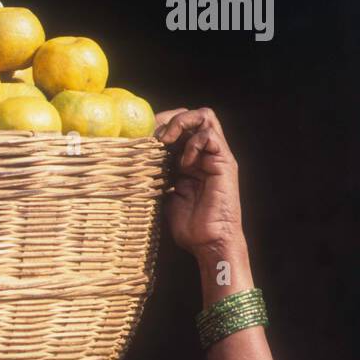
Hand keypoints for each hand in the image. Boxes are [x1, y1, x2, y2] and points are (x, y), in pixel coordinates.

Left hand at [154, 107, 244, 258]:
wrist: (210, 243)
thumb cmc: (190, 227)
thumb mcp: (165, 198)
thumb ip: (157, 180)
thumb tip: (135, 169)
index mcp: (190, 160)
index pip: (177, 128)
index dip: (159, 126)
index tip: (140, 136)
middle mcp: (204, 154)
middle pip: (191, 116)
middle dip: (169, 119)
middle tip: (152, 134)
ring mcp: (215, 156)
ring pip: (204, 116)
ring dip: (182, 123)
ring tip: (166, 141)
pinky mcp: (224, 163)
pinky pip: (211, 136)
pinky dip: (194, 143)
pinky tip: (183, 163)